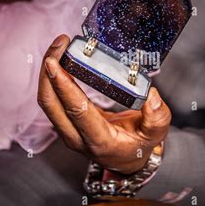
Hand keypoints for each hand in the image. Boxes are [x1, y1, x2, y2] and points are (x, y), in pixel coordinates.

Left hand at [37, 35, 171, 173]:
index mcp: (99, 140)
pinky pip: (52, 100)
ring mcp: (68, 131)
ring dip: (48, 72)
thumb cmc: (139, 147)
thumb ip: (157, 117)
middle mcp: (77, 137)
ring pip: (48, 101)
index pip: (76, 110)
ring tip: (58, 47)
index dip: (63, 85)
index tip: (55, 63)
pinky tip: (60, 60)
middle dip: (48, 71)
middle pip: (50, 103)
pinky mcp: (65, 123)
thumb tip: (151, 95)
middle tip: (58, 44)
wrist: (127, 161)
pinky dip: (52, 78)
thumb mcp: (156, 134)